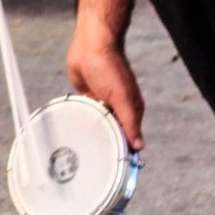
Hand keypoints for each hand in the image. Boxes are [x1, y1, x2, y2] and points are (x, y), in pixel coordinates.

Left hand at [66, 29, 144, 150]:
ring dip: (93, 133)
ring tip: (83, 151)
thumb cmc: (110, 68)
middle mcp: (118, 109)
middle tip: (96, 162)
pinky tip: (75, 132)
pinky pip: (86, 113)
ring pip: (99, 124)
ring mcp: (103, 103)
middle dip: (107, 145)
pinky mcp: (88, 96)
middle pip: (114, 133)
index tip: (116, 168)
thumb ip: (130, 122)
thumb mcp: (122, 97)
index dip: (124, 152)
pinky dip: (83, 121)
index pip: (130, 138)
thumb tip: (139, 147)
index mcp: (131, 111)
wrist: (91, 46)